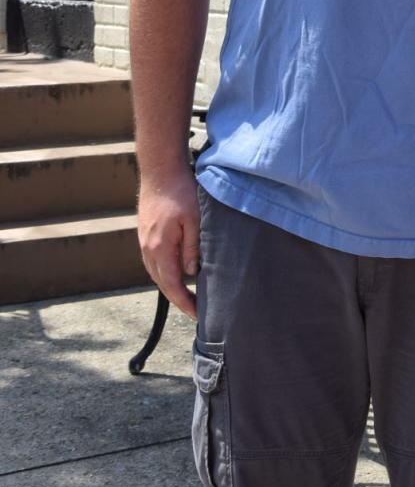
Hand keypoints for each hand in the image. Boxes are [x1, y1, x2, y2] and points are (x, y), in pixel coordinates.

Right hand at [137, 165, 200, 317]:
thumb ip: (193, 248)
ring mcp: (144, 242)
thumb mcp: (195, 220)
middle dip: (179, 299)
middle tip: (197, 311)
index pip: (172, 285)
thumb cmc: (181, 192)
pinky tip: (178, 273)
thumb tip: (192, 274)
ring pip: (157, 273)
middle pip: (162, 283)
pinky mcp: (146, 234)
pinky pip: (155, 261)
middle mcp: (148, 249)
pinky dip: (166, 272)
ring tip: (190, 296)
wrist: (160, 171)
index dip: (185, 302)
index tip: (198, 315)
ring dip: (172, 287)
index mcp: (160, 249)